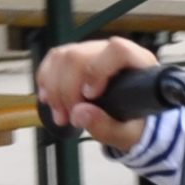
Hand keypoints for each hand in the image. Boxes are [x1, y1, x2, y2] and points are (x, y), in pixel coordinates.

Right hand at [35, 34, 160, 147]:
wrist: (129, 119)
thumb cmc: (133, 123)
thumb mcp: (125, 134)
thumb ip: (106, 126)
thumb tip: (80, 113)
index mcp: (138, 64)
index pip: (117, 51)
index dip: (97, 71)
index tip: (89, 97)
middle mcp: (114, 52)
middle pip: (79, 56)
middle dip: (66, 90)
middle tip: (68, 118)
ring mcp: (94, 51)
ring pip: (63, 56)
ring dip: (54, 89)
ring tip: (61, 115)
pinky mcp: (77, 55)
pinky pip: (55, 58)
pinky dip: (47, 80)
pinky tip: (50, 100)